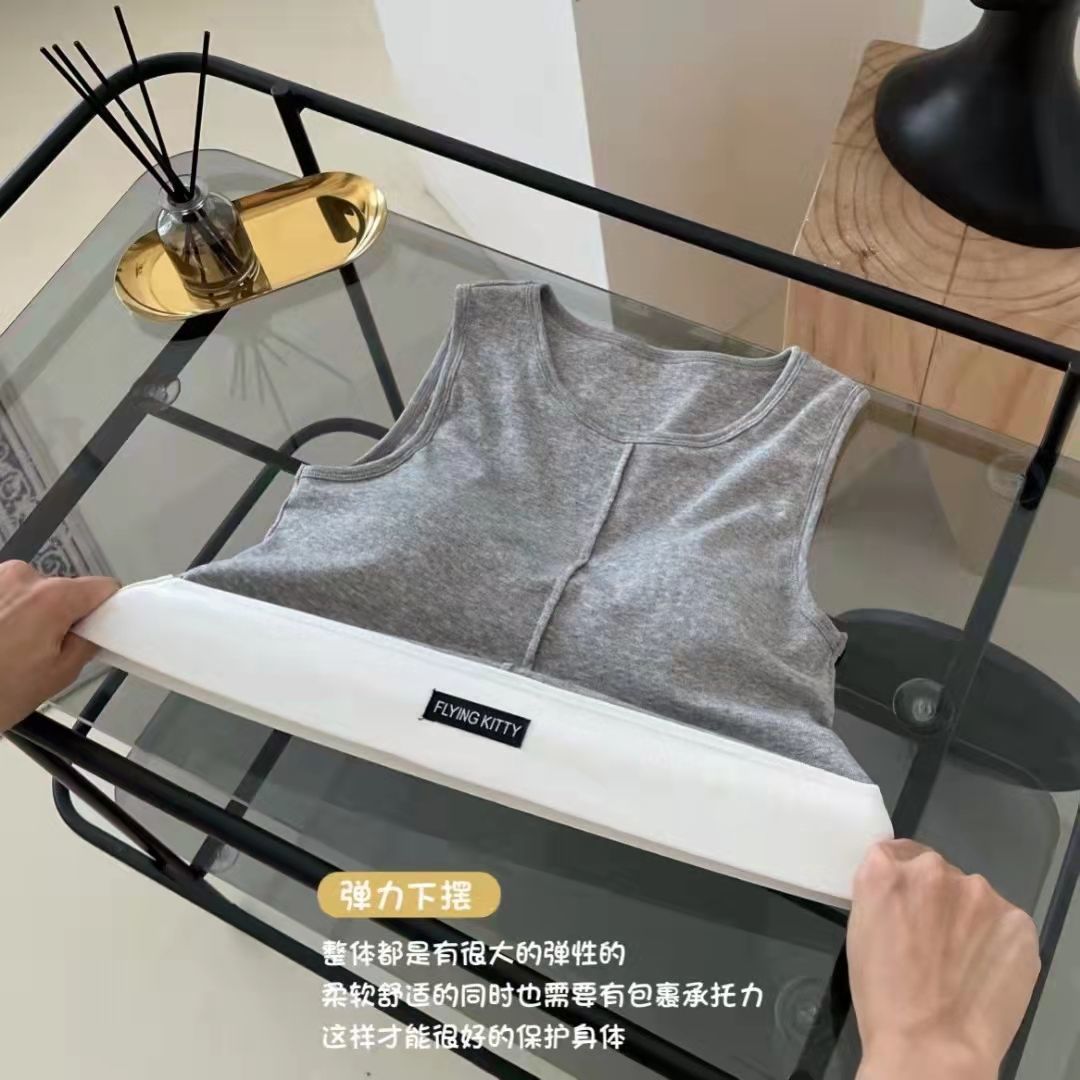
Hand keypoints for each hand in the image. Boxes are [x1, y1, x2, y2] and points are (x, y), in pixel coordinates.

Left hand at [0, 560, 118, 733]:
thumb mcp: (58, 675)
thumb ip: (87, 643)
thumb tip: (95, 630)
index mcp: (52, 597)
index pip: (102, 588)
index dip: (103, 610)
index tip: (95, 628)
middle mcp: (22, 577)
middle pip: (62, 590)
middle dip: (58, 617)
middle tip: (41, 653)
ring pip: (29, 593)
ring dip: (26, 616)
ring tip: (8, 652)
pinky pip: (3, 597)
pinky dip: (3, 616)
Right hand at [850, 839, 1039, 1079]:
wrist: (933, 1045)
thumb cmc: (883, 997)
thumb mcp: (861, 932)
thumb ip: (883, 898)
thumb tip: (904, 896)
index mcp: (884, 871)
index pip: (892, 852)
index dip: (900, 879)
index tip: (906, 903)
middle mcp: (932, 870)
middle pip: (934, 870)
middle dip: (934, 897)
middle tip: (932, 937)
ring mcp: (980, 893)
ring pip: (972, 895)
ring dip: (967, 915)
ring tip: (961, 959)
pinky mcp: (1017, 920)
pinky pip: (1003, 920)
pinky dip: (996, 938)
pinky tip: (985, 968)